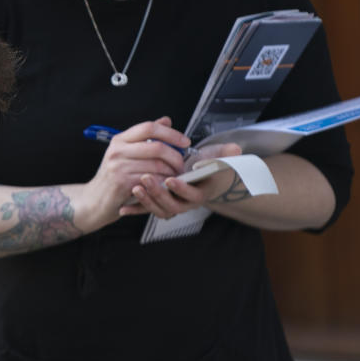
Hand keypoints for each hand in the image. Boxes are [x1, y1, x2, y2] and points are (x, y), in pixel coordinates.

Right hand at [80, 117, 189, 227]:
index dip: (170, 133)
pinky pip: (152, 180)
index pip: (148, 127)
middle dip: (175, 156)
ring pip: (157, 165)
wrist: (95, 199)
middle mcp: (117, 151)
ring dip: (172, 172)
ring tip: (176, 176)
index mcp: (120, 140)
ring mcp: (118, 167)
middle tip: (182, 164)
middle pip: (156, 146)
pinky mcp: (122, 183)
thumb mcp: (125, 153)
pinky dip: (163, 183)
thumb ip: (146, 137)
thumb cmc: (113, 176)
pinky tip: (165, 185)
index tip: (185, 141)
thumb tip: (166, 121)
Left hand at [121, 142, 242, 218]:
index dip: (182, 188)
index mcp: (200, 192)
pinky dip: (137, 211)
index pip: (193, 195)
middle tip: (146, 179)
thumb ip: (225, 155)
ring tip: (135, 188)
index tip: (171, 179)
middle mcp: (186, 203)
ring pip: (160, 210)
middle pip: (173, 205)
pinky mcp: (161, 206)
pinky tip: (123, 208)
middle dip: (159, 193)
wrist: (205, 181)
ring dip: (147, 201)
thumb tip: (236, 148)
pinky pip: (149, 212)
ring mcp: (173, 205)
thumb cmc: (209, 169)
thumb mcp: (218, 160)